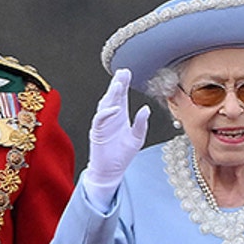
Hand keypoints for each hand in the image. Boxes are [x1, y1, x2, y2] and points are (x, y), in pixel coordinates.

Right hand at [84, 69, 150, 206]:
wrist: (110, 170)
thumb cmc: (122, 155)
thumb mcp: (137, 138)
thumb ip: (141, 124)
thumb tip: (146, 109)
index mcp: (121, 117)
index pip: (122, 97)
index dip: (124, 84)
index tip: (127, 72)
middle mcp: (111, 117)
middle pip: (113, 97)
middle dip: (117, 84)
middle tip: (122, 72)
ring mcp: (103, 124)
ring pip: (105, 105)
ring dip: (111, 95)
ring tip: (118, 84)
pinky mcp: (97, 133)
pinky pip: (100, 120)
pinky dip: (107, 113)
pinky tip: (114, 107)